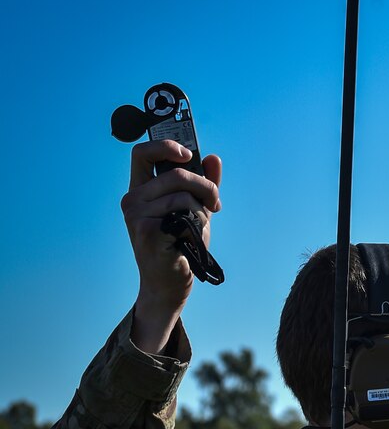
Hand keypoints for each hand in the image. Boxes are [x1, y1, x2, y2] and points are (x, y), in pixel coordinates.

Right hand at [122, 140, 221, 352]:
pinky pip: (184, 216)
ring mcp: (136, 215)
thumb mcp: (195, 210)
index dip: (165, 145)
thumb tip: (213, 158)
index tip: (188, 153)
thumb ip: (204, 184)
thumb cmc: (181, 244)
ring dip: (202, 212)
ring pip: (184, 196)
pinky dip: (196, 227)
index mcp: (141, 189)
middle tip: (214, 202)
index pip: (142, 153)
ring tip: (198, 227)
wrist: (170, 282)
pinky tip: (188, 240)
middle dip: (205, 186)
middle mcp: (133, 199)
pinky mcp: (146, 231)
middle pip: (176, 173)